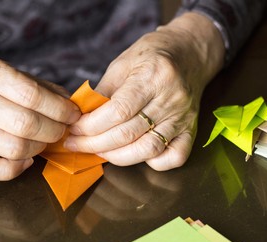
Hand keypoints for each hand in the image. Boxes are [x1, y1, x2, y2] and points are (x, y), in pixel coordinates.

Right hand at [0, 54, 80, 179]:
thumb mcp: (17, 76)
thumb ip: (47, 90)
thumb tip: (74, 109)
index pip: (32, 95)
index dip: (60, 109)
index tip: (73, 116)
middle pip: (26, 123)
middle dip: (54, 131)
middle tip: (62, 130)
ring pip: (15, 148)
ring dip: (40, 148)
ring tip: (44, 140)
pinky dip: (17, 169)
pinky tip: (26, 159)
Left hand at [64, 13, 224, 169]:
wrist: (190, 52)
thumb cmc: (152, 55)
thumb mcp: (123, 63)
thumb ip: (103, 90)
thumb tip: (81, 116)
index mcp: (152, 77)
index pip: (118, 111)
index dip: (91, 125)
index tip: (74, 129)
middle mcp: (171, 100)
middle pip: (129, 134)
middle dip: (95, 144)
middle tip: (76, 144)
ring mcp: (183, 117)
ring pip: (148, 149)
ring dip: (117, 156)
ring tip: (98, 151)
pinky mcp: (192, 130)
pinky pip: (176, 157)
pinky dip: (154, 163)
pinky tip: (135, 155)